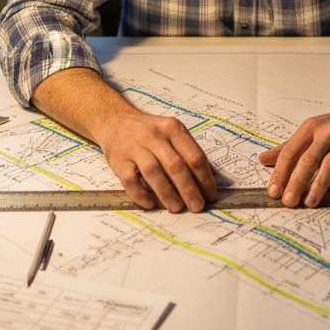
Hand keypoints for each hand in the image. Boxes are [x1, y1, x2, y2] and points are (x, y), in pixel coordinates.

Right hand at [98, 112, 216, 211]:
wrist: (116, 122)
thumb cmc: (150, 132)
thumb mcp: (173, 133)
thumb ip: (190, 152)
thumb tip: (212, 178)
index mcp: (173, 128)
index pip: (194, 156)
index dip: (204, 178)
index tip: (210, 196)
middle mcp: (154, 136)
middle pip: (175, 165)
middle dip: (188, 189)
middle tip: (197, 207)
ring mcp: (135, 147)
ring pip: (153, 172)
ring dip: (167, 194)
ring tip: (177, 208)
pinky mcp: (119, 160)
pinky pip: (130, 180)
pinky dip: (141, 194)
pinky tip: (151, 204)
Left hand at [259, 104, 329, 207]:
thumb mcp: (310, 132)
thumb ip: (287, 148)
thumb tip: (262, 159)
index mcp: (311, 128)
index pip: (291, 151)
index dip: (281, 172)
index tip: (274, 191)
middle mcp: (328, 132)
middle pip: (309, 159)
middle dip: (297, 181)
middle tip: (289, 200)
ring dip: (320, 184)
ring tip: (310, 202)